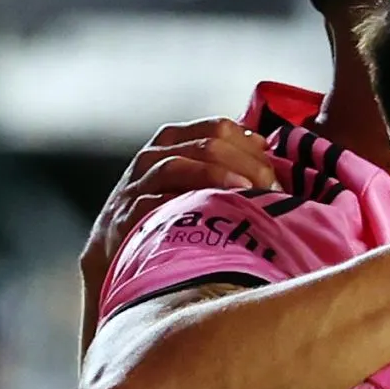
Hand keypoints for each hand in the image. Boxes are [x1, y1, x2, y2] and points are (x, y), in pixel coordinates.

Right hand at [85, 119, 276, 300]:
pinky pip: (153, 202)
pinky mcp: (126, 218)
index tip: (274, 165)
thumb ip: (226, 172)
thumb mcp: (193, 189)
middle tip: (270, 186)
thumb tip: (276, 166)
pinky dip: (183, 202)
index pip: (216, 128)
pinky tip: (210, 212)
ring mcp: (135, 188)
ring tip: (248, 191)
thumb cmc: (166, 222)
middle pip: (204, 144)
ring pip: (176, 165)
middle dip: (244, 162)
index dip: (250, 143)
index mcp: (172, 146)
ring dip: (217, 175)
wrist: (113, 259)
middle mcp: (151, 161)